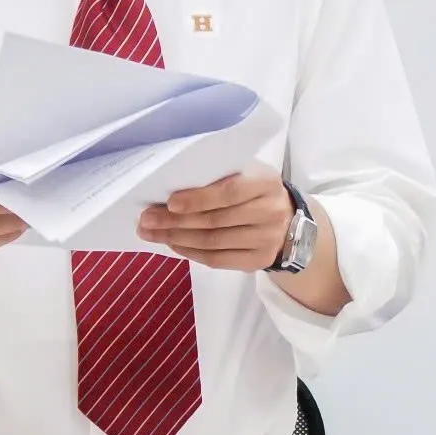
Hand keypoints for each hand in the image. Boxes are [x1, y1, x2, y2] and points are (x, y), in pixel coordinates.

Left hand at [138, 172, 292, 270]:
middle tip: (146, 220)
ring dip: (176, 239)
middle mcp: (270, 213)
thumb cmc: (256, 191)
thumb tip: (170, 191)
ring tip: (151, 233)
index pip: (229, 192)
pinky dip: (191, 253)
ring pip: (212, 242)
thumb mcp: (248, 173)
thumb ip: (219, 177)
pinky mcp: (258, 261)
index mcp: (266, 183)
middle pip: (215, 220)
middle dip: (175, 221)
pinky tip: (173, 245)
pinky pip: (217, 260)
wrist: (289, 221)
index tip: (169, 202)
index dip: (197, 199)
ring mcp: (266, 240)